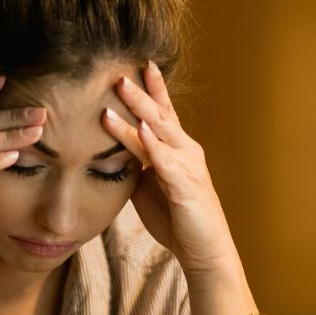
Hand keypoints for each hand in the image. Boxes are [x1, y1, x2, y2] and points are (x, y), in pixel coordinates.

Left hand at [101, 62, 238, 276]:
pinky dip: (153, 144)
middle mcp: (186, 151)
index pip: (164, 112)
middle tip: (119, 70)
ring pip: (161, 132)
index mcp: (178, 150)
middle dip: (140, 91)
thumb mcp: (150, 185)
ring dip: (140, 110)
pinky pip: (166, 161)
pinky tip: (141, 129)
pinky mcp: (186, 186)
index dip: (152, 88)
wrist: (203, 250)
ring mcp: (188, 166)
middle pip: (160, 115)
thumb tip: (112, 151)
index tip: (138, 64)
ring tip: (121, 90)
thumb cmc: (176, 218)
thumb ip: (137, 164)